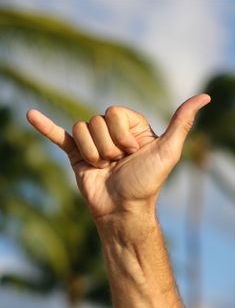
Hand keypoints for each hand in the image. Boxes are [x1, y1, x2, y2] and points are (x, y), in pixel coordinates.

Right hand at [27, 94, 209, 220]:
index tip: (131, 153)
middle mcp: (112, 133)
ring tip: (103, 168)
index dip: (120, 133)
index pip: (113, 112)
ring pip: (80, 130)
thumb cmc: (147, 183)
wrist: (123, 211)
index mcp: (131, 127)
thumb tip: (206, 96)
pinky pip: (58, 137)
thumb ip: (183, 122)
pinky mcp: (76, 156)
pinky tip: (30, 115)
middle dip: (106, 145)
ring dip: (92, 153)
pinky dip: (45, 127)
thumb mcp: (168, 150)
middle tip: (116, 164)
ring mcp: (92, 144)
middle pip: (95, 120)